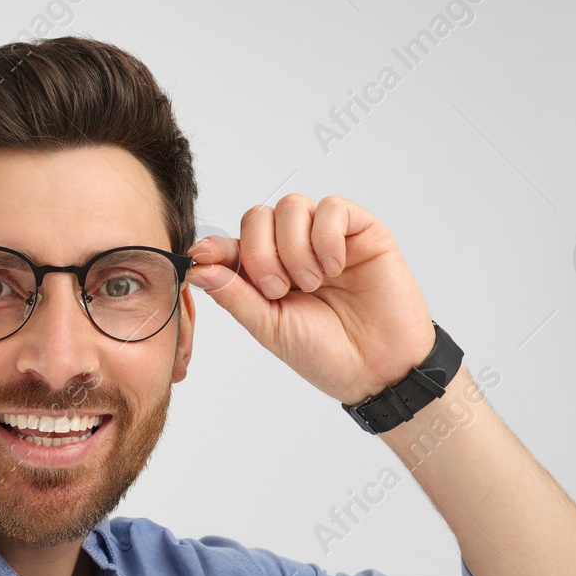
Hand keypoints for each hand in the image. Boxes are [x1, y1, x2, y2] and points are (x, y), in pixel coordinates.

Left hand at [186, 195, 435, 405]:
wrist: (378, 370)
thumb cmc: (326, 354)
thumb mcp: (269, 328)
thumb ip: (234, 295)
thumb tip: (197, 267)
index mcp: (268, 274)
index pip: (234, 243)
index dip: (215, 247)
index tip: (201, 257)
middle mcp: (295, 250)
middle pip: (258, 216)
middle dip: (259, 252)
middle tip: (279, 290)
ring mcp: (328, 238)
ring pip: (292, 206)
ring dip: (293, 247)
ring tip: (311, 283)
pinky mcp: (362, 231)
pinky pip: (333, 208)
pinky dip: (326, 237)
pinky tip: (335, 267)